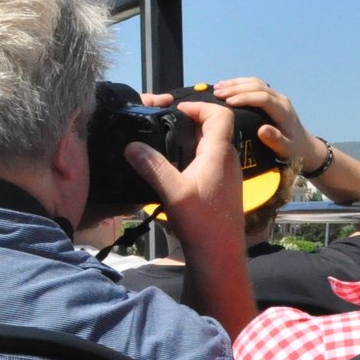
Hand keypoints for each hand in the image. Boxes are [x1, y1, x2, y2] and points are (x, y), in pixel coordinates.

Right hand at [123, 100, 244, 247]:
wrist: (220, 252)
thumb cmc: (201, 222)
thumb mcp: (173, 192)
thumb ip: (152, 166)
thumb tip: (131, 145)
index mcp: (220, 153)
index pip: (221, 115)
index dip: (200, 106)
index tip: (177, 109)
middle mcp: (227, 159)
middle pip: (215, 127)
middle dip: (191, 120)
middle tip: (164, 123)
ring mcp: (227, 173)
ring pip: (211, 144)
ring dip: (190, 138)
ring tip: (164, 141)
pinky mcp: (221, 185)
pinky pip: (209, 160)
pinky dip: (192, 154)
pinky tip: (173, 165)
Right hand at [210, 77, 323, 170]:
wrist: (304, 145)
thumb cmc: (293, 149)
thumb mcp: (286, 149)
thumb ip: (276, 140)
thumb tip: (262, 130)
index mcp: (283, 111)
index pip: (263, 98)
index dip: (246, 98)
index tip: (228, 102)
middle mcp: (280, 100)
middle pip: (258, 87)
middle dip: (236, 88)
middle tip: (217, 94)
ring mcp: (276, 97)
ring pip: (255, 83)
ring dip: (236, 83)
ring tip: (217, 87)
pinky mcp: (271, 97)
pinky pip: (255, 85)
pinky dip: (240, 84)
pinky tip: (226, 86)